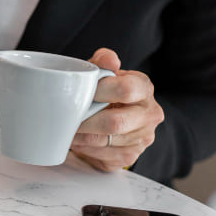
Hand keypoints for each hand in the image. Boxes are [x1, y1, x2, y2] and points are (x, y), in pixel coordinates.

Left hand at [70, 48, 164, 171]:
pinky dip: (84, 149)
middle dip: (86, 120)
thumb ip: (103, 62)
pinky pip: (102, 156)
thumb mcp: (104, 73)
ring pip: (105, 141)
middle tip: (67, 117)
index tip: (81, 93)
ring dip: (80, 136)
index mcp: (144, 88)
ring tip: (66, 128)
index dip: (99, 92)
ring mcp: (142, 138)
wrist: (118, 118)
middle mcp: (149, 114)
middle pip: (115, 122)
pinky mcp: (130, 156)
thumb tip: (109, 59)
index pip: (126, 89)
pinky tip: (76, 140)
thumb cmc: (108, 92)